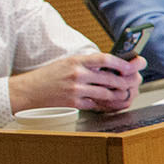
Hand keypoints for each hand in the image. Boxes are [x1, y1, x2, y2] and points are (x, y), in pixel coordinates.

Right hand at [10, 52, 142, 111]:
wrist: (28, 91)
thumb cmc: (49, 76)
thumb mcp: (67, 63)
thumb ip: (87, 64)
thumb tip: (113, 67)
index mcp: (76, 60)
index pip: (105, 59)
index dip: (122, 63)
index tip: (133, 65)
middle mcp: (77, 74)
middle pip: (111, 78)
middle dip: (126, 81)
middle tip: (135, 82)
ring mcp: (76, 90)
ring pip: (107, 93)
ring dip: (119, 95)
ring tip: (125, 93)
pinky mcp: (74, 104)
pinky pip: (97, 105)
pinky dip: (106, 105)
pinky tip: (111, 103)